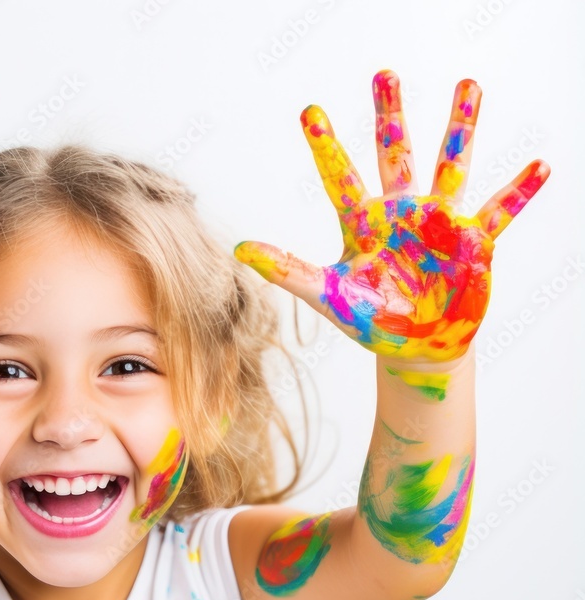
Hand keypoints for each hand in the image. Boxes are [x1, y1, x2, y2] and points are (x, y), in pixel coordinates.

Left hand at [235, 70, 549, 363]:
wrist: (414, 347)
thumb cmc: (371, 320)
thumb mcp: (326, 294)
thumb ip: (285, 270)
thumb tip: (238, 248)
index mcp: (363, 224)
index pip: (340, 177)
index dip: (325, 146)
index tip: (308, 111)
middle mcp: (401, 214)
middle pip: (394, 154)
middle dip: (389, 116)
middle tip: (383, 74)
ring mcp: (439, 224)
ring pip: (450, 166)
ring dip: (460, 128)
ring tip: (468, 85)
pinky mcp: (473, 243)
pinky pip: (499, 211)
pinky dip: (518, 192)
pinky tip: (539, 166)